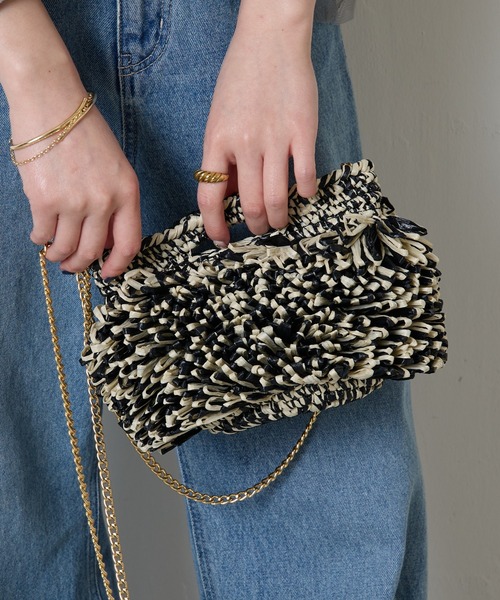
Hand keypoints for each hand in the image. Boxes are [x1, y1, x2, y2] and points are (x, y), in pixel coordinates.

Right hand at [11, 95, 141, 278]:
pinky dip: (41, 239)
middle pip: (94, 251)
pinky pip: (43, 234)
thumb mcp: (116, 166)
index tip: (108, 272)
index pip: (130, 243)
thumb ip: (116, 201)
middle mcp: (104, 201)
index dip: (118, 265)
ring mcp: (74, 203)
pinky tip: (40, 235)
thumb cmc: (85, 131)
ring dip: (59, 256)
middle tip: (73, 266)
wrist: (52, 102)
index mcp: (128, 192)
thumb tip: (105, 238)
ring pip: (67, 248)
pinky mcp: (45, 200)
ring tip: (54, 253)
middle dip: (81, 265)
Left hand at [197, 0, 318, 245]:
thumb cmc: (241, 78)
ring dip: (279, 219)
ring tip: (280, 221)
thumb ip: (223, 156)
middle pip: (248, 205)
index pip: (209, 196)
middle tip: (260, 230)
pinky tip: (305, 193)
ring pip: (276, 198)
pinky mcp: (303, 131)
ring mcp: (275, 138)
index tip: (221, 239)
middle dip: (255, 227)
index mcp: (217, 141)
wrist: (270, 39)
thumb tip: (230, 193)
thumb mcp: (219, 118)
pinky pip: (305, 176)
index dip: (214, 225)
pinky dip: (305, 192)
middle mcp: (244, 144)